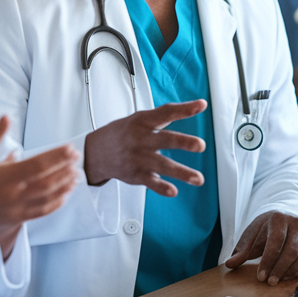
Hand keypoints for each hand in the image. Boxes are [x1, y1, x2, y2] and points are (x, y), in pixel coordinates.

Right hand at [0, 117, 78, 242]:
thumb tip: (7, 117)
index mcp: (3, 177)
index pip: (36, 165)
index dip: (56, 156)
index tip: (70, 148)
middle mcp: (13, 194)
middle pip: (47, 181)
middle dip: (65, 169)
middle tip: (77, 157)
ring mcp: (17, 208)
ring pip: (48, 198)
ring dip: (65, 186)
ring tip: (78, 174)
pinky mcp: (18, 218)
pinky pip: (43, 211)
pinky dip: (57, 202)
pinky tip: (66, 193)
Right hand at [84, 100, 207, 196]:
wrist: (96, 152)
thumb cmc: (124, 133)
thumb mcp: (140, 118)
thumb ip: (166, 114)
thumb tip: (197, 105)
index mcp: (144, 121)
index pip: (166, 112)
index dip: (184, 109)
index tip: (201, 105)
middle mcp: (141, 138)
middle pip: (164, 139)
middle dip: (183, 142)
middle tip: (200, 145)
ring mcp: (138, 157)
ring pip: (161, 164)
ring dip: (181, 172)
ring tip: (198, 179)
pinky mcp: (136, 174)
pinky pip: (151, 182)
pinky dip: (162, 188)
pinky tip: (173, 191)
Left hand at [224, 211, 297, 283]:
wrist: (288, 214)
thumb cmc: (268, 227)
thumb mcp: (253, 233)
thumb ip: (242, 250)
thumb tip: (229, 265)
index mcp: (279, 218)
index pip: (275, 242)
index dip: (268, 261)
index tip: (260, 276)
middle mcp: (296, 224)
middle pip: (290, 251)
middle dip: (279, 269)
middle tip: (269, 282)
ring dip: (289, 272)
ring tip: (277, 281)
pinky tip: (288, 277)